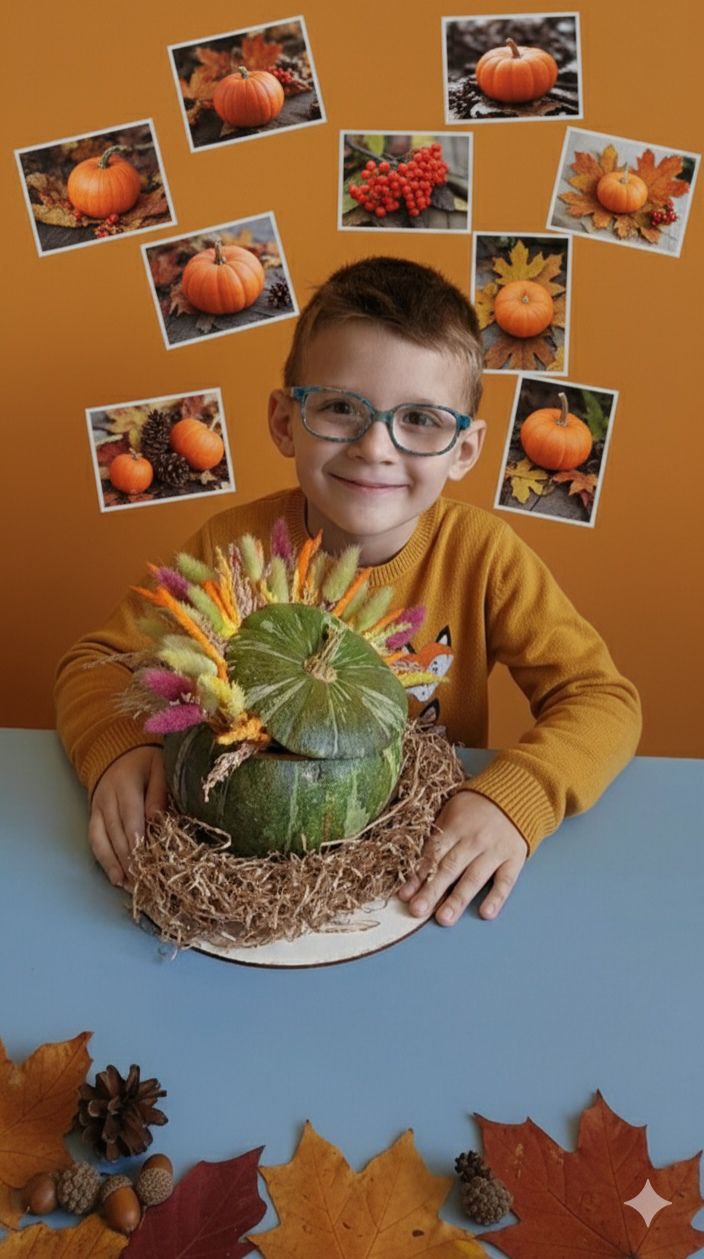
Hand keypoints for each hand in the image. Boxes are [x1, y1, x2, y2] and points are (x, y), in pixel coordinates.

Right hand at [88, 747, 166, 887]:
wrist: (118, 752)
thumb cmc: (146, 761)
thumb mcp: (159, 767)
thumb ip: (159, 792)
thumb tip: (156, 820)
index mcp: (125, 784)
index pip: (130, 816)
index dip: (137, 839)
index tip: (145, 860)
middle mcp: (106, 798)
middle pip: (116, 833)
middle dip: (129, 859)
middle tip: (143, 881)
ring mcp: (97, 809)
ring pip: (102, 841)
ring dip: (115, 865)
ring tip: (128, 885)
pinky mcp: (93, 817)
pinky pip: (95, 841)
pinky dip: (104, 861)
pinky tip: (116, 878)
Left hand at [397, 790, 527, 925]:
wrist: (517, 794)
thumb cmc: (477, 805)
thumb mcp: (452, 810)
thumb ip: (437, 835)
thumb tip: (414, 863)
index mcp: (455, 827)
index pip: (433, 854)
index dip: (418, 875)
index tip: (404, 895)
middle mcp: (473, 840)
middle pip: (449, 868)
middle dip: (432, 891)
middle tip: (417, 910)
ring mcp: (495, 850)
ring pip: (474, 877)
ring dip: (458, 899)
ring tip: (444, 918)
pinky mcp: (514, 858)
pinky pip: (505, 880)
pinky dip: (497, 897)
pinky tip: (486, 913)